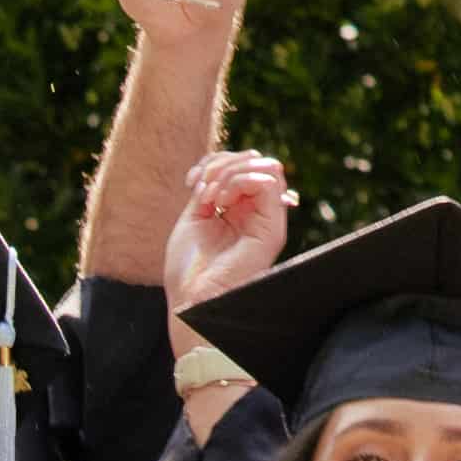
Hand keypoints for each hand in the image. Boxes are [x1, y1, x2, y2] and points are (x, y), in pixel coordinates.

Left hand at [161, 149, 293, 318]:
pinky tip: (221, 204)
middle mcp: (255, 213)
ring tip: (210, 198)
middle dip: (222, 163)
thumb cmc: (188, 269)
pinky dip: (240, 181)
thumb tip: (221, 164)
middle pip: (254, 160)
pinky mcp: (272, 228)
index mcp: (237, 210)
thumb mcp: (194, 218)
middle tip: (200, 188)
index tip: (191, 183)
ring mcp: (266, 220)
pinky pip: (269, 181)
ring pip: (266, 166)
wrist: (191, 299)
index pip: (240, 164)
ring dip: (230, 172)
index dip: (214, 162)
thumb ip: (210, 188)